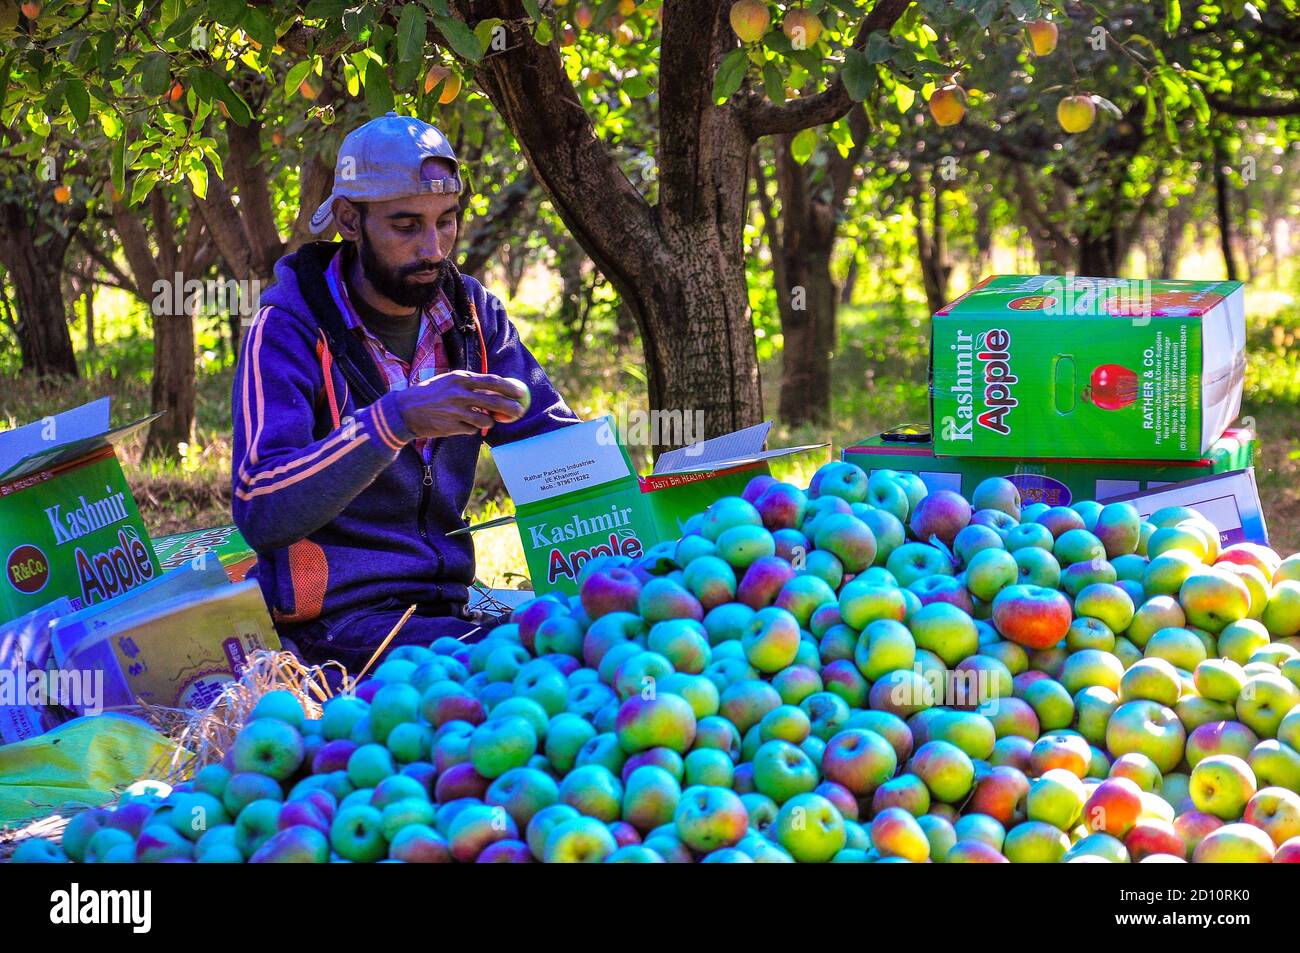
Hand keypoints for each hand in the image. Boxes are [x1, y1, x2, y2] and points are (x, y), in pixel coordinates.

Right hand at [394, 371, 528, 438]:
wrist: (405, 410)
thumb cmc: (431, 394)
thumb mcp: (449, 381)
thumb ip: (471, 384)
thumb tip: (496, 389)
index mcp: (460, 378)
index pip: (492, 381)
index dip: (509, 388)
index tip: (521, 392)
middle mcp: (460, 393)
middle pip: (494, 401)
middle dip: (511, 408)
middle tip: (519, 412)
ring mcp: (456, 411)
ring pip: (486, 420)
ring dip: (489, 422)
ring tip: (483, 420)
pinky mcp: (452, 426)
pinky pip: (472, 430)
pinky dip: (472, 429)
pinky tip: (463, 425)